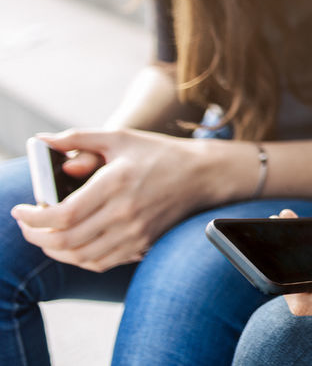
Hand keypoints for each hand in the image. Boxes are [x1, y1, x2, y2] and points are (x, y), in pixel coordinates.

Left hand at [10, 128, 212, 271]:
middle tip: (26, 224)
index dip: (34, 218)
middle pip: (66, 240)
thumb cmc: (158, 153)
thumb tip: (41, 141)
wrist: (202, 175)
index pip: (63, 214)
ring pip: (80, 257)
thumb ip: (78, 138)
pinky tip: (71, 244)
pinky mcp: (142, 244)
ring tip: (44, 235)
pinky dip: (78, 258)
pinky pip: (100, 262)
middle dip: (35, 236)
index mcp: (116, 183)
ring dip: (54, 250)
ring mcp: (135, 232)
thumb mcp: (119, 137)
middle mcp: (125, 212)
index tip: (19, 210)